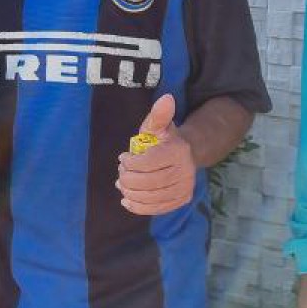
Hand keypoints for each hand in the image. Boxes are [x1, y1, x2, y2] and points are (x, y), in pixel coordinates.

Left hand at [115, 95, 194, 215]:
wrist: (186, 155)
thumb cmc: (164, 139)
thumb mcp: (158, 125)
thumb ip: (158, 114)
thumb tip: (166, 98)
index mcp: (178, 151)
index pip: (148, 162)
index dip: (130, 163)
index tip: (122, 158)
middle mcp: (185, 172)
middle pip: (148, 182)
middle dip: (128, 178)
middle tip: (120, 173)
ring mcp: (184, 189)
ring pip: (151, 197)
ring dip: (130, 192)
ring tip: (123, 184)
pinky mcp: (180, 201)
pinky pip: (156, 209)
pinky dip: (138, 207)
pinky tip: (127, 200)